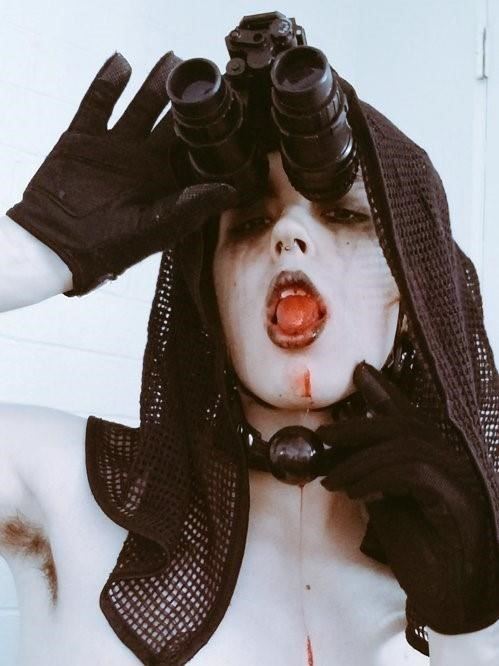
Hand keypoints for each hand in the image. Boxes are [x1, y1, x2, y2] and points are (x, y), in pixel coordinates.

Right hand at [7, 53, 236, 295]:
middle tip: (203, 78)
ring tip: (172, 61)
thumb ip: (190, 206)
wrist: (58, 246)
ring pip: (139, 106)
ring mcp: (114, 147)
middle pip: (169, 121)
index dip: (207, 130)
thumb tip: (230, 190)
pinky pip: (97, 103)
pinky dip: (108, 82)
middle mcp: (142, 161)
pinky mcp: (83, 138)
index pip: (191, 148)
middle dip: (185, 100)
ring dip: (155, 84)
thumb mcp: (156, 228)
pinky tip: (123, 63)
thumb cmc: (111, 247)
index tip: (227, 110)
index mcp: (163, 181)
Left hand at [318, 362, 498, 633]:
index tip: (360, 373)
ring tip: (333, 480)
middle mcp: (452, 461)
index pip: (409, 416)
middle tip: (327, 436)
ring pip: (406, 445)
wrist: (446, 598)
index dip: (385, 392)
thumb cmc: (418, 552)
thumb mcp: (386, 502)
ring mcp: (459, 479)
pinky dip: (376, 477)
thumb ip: (374, 473)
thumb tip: (347, 451)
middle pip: (404, 425)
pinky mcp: (457, 500)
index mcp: (435, 458)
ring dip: (360, 460)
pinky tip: (355, 493)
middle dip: (359, 426)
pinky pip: (412, 472)